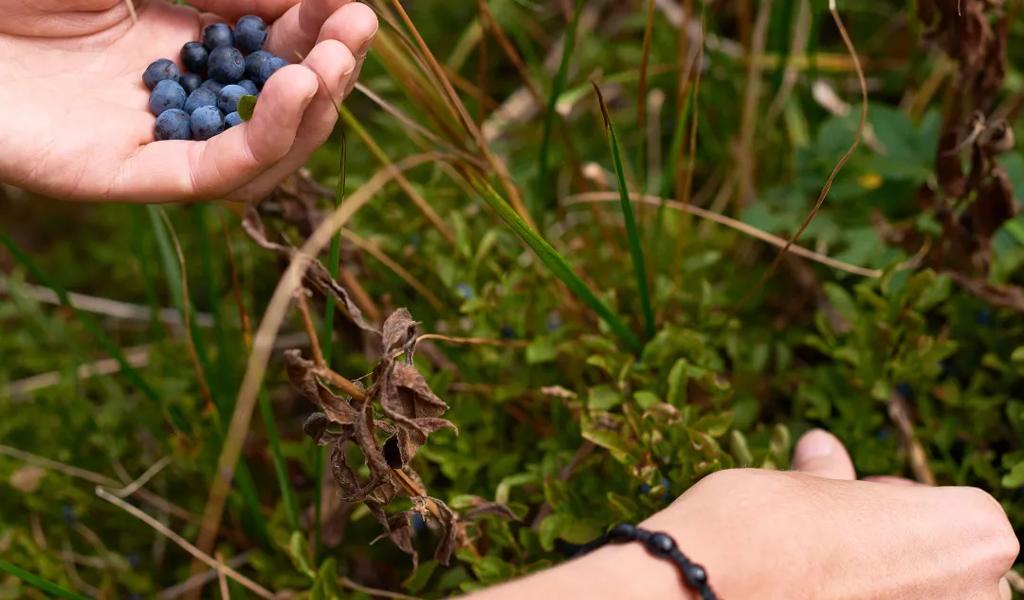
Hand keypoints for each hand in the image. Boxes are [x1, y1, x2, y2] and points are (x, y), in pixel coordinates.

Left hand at [0, 0, 376, 202]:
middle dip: (329, 68)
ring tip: (332, 61)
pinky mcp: (119, 175)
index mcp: (178, 37)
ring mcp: (147, 138)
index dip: (322, 29)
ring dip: (311, 110)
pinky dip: (263, 139)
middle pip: (278, 106)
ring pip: (259, 152)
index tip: (356, 7)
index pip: (274, 48)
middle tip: (355, 31)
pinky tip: (295, 89)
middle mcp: (173, 94)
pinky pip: (208, 175)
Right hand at [475, 430, 1018, 598]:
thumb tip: (822, 449)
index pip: (951, 511)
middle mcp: (980, 594)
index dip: (891, 507)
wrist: (700, 590)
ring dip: (881, 587)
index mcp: (972, 532)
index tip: (845, 513)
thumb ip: (832, 478)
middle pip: (948, 566)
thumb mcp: (801, 486)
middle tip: (828, 548)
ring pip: (918, 598)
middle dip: (896, 554)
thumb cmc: (758, 530)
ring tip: (815, 580)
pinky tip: (810, 598)